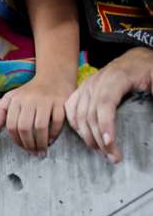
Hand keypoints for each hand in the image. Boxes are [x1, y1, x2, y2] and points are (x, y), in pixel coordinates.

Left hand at [0, 75, 72, 155]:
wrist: (54, 77)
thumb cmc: (30, 91)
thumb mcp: (11, 97)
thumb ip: (0, 110)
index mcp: (16, 100)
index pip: (11, 125)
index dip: (15, 139)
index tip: (21, 147)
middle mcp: (30, 100)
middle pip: (25, 127)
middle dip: (28, 143)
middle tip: (32, 152)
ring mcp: (46, 101)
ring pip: (41, 126)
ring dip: (40, 142)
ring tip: (41, 151)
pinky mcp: (61, 102)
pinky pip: (57, 122)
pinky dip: (54, 133)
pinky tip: (51, 140)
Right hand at [65, 47, 152, 163]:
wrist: (135, 59)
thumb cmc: (147, 69)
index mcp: (116, 78)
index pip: (105, 104)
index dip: (105, 125)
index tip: (110, 144)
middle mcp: (96, 82)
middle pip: (90, 114)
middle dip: (99, 138)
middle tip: (112, 157)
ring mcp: (86, 86)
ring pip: (78, 114)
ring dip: (87, 135)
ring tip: (100, 151)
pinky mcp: (82, 90)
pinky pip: (70, 108)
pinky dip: (74, 124)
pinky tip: (84, 136)